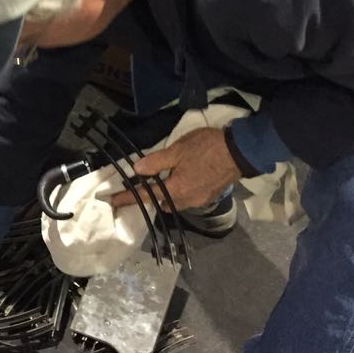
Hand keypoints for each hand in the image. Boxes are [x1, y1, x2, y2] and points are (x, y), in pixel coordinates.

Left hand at [108, 127, 241, 212]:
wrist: (240, 152)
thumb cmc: (207, 149)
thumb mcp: (178, 150)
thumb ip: (156, 162)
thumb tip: (137, 170)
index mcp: (176, 191)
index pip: (146, 196)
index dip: (128, 198)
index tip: (112, 201)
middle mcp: (187, 201)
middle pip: (161, 203)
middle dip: (148, 198)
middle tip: (136, 188)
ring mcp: (199, 200)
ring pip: (174, 202)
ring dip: (164, 195)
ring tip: (156, 183)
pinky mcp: (208, 195)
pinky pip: (186, 198)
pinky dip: (177, 193)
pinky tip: (176, 181)